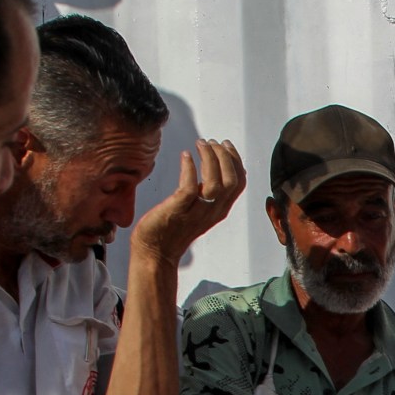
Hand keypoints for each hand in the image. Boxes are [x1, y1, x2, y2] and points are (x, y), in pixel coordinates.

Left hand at [130, 139, 246, 265]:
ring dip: (210, 159)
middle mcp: (212, 212)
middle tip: (211, 142)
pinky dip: (190, 168)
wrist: (156, 252)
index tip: (225, 145)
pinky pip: (190, 188)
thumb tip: (208, 171)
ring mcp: (196, 212)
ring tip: (200, 144)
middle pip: (231, 181)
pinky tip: (186, 156)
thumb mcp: (196, 210)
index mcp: (219, 210)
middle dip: (224, 156)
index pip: (239, 183)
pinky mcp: (178, 211)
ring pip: (215, 183)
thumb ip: (205, 194)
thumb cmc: (171, 230)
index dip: (235, 161)